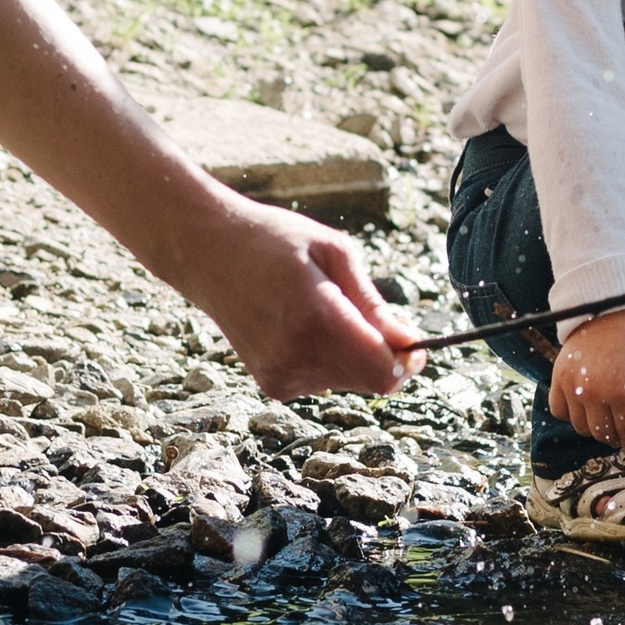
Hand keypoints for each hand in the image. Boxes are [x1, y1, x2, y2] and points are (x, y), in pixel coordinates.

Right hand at [181, 193, 421, 401]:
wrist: (206, 253)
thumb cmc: (274, 240)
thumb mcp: (333, 251)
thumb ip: (372, 303)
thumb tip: (409, 340)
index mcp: (314, 319)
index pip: (382, 371)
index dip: (409, 361)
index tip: (417, 340)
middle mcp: (295, 357)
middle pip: (372, 381)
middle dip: (387, 356)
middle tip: (370, 312)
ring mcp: (280, 375)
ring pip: (350, 382)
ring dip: (357, 356)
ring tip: (327, 308)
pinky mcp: (272, 384)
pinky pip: (325, 380)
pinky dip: (331, 359)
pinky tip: (307, 325)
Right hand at [549, 304, 624, 464]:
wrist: (613, 306)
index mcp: (624, 393)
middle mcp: (594, 392)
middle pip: (604, 436)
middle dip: (618, 438)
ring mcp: (572, 385)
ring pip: (582, 428)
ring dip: (596, 427)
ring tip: (609, 412)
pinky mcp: (558, 376)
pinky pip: (560, 411)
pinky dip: (572, 415)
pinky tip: (587, 405)